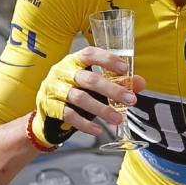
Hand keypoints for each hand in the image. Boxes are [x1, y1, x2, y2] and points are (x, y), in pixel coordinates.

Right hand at [31, 46, 145, 145]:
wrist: (45, 110)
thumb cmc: (74, 91)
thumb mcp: (93, 84)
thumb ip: (116, 81)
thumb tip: (140, 83)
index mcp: (73, 61)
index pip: (89, 54)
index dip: (107, 59)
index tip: (124, 69)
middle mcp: (62, 71)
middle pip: (88, 79)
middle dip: (111, 90)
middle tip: (130, 100)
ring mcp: (54, 88)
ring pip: (80, 98)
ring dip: (101, 109)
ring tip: (118, 119)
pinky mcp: (49, 106)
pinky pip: (69, 115)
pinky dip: (85, 124)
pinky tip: (98, 130)